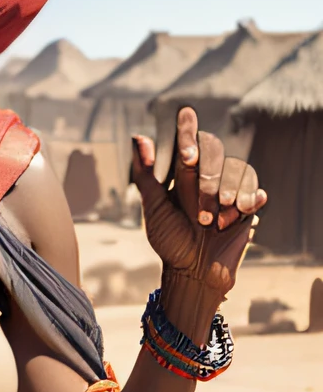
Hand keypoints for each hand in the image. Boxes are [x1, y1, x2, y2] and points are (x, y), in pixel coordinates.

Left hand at [130, 106, 266, 303]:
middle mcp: (208, 178)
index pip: (189, 144)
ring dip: (222, 199)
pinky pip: (254, 192)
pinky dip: (247, 203)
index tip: (184, 119)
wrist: (194, 272)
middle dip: (205, 182)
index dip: (187, 132)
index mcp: (184, 176)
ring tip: (212, 224)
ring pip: (234, 172)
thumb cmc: (170, 242)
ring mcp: (230, 191)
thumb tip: (137, 137)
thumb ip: (146, 174)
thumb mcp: (154, 209)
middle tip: (199, 211)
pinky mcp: (248, 206)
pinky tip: (237, 216)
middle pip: (214, 155)